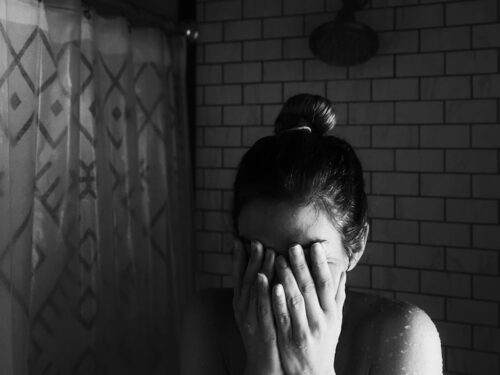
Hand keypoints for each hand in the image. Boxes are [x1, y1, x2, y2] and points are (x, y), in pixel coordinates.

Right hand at [232, 239, 283, 374]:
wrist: (263, 366)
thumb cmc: (262, 334)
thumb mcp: (255, 310)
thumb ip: (257, 290)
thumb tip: (259, 268)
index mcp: (239, 303)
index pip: (237, 276)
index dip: (237, 258)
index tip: (239, 239)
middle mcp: (242, 309)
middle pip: (245, 279)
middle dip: (250, 259)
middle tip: (257, 241)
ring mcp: (250, 319)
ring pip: (254, 291)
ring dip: (259, 270)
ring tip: (266, 252)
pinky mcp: (261, 329)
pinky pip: (263, 309)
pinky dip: (264, 293)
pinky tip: (269, 279)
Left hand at [272, 243, 345, 374]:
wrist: (313, 374)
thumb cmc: (324, 342)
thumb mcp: (335, 321)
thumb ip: (337, 296)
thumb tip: (342, 271)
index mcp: (331, 313)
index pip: (326, 284)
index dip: (321, 264)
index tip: (315, 245)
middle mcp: (320, 320)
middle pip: (310, 288)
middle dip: (301, 265)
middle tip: (292, 246)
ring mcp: (304, 330)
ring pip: (295, 299)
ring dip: (287, 277)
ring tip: (277, 258)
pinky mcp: (288, 338)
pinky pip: (282, 316)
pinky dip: (278, 300)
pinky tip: (272, 284)